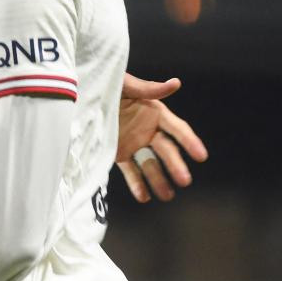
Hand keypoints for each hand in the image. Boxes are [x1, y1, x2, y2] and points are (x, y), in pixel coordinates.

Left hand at [116, 73, 207, 201]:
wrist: (80, 95)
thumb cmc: (105, 84)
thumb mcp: (125, 84)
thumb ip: (148, 89)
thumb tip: (176, 83)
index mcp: (154, 112)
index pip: (177, 128)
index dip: (189, 141)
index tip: (201, 156)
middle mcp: (148, 129)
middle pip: (166, 150)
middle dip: (176, 165)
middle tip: (185, 181)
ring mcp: (134, 142)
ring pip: (150, 164)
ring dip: (159, 180)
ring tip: (166, 196)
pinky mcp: (119, 153)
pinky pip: (130, 170)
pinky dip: (137, 184)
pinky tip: (144, 197)